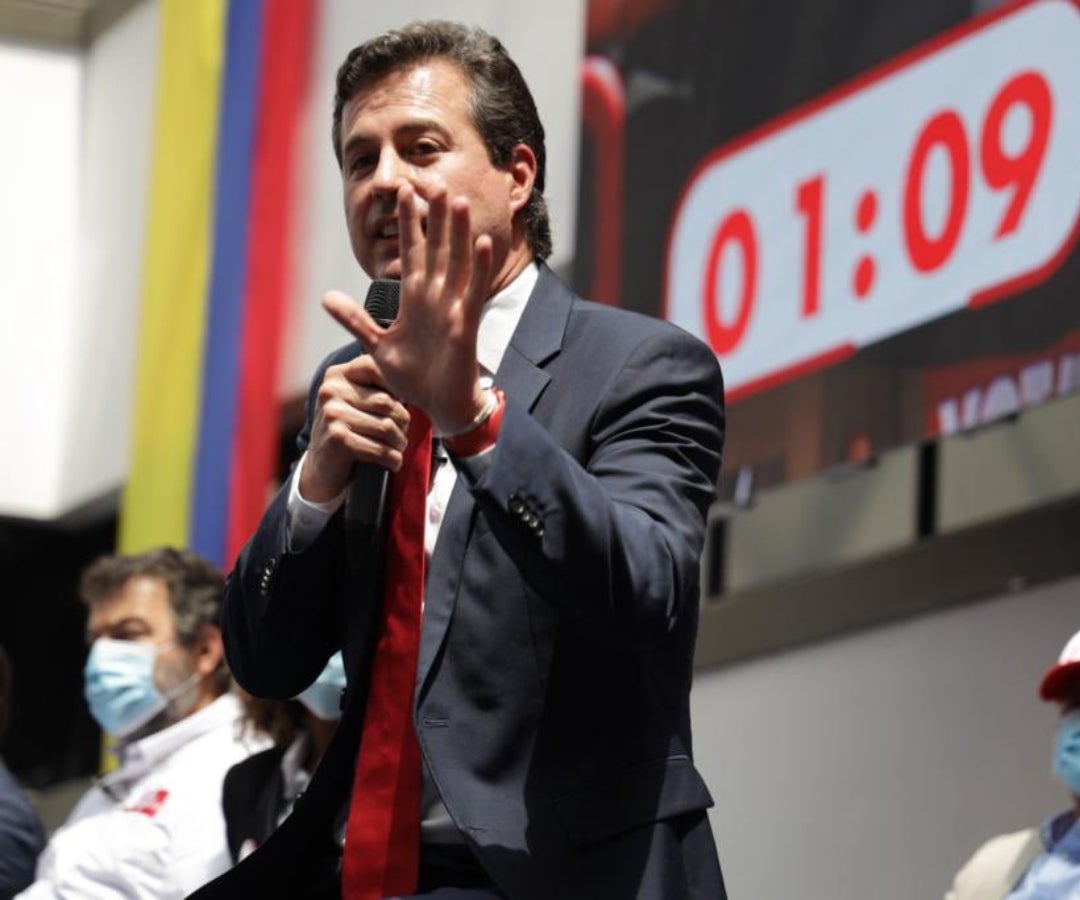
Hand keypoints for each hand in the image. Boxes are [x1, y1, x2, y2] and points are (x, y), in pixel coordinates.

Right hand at [299, 354, 410, 501]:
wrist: (321, 469)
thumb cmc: (346, 432)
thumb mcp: (354, 402)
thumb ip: (375, 387)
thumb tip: (411, 384)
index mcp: (337, 376)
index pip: (376, 367)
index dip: (396, 387)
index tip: (402, 403)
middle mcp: (331, 391)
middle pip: (387, 402)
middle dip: (403, 422)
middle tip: (402, 434)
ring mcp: (332, 415)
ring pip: (386, 427)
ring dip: (400, 443)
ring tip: (398, 448)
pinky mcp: (337, 440)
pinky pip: (380, 449)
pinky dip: (393, 459)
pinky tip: (393, 462)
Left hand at [322, 184, 492, 434]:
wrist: (440, 406)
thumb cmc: (415, 378)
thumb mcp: (378, 346)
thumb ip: (355, 320)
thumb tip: (326, 298)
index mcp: (414, 299)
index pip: (411, 252)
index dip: (407, 222)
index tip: (401, 191)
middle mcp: (435, 297)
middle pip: (436, 248)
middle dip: (433, 217)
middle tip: (433, 181)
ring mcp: (452, 308)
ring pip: (456, 262)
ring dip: (458, 233)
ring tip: (457, 201)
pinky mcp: (466, 324)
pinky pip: (474, 290)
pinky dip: (479, 268)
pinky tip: (483, 242)